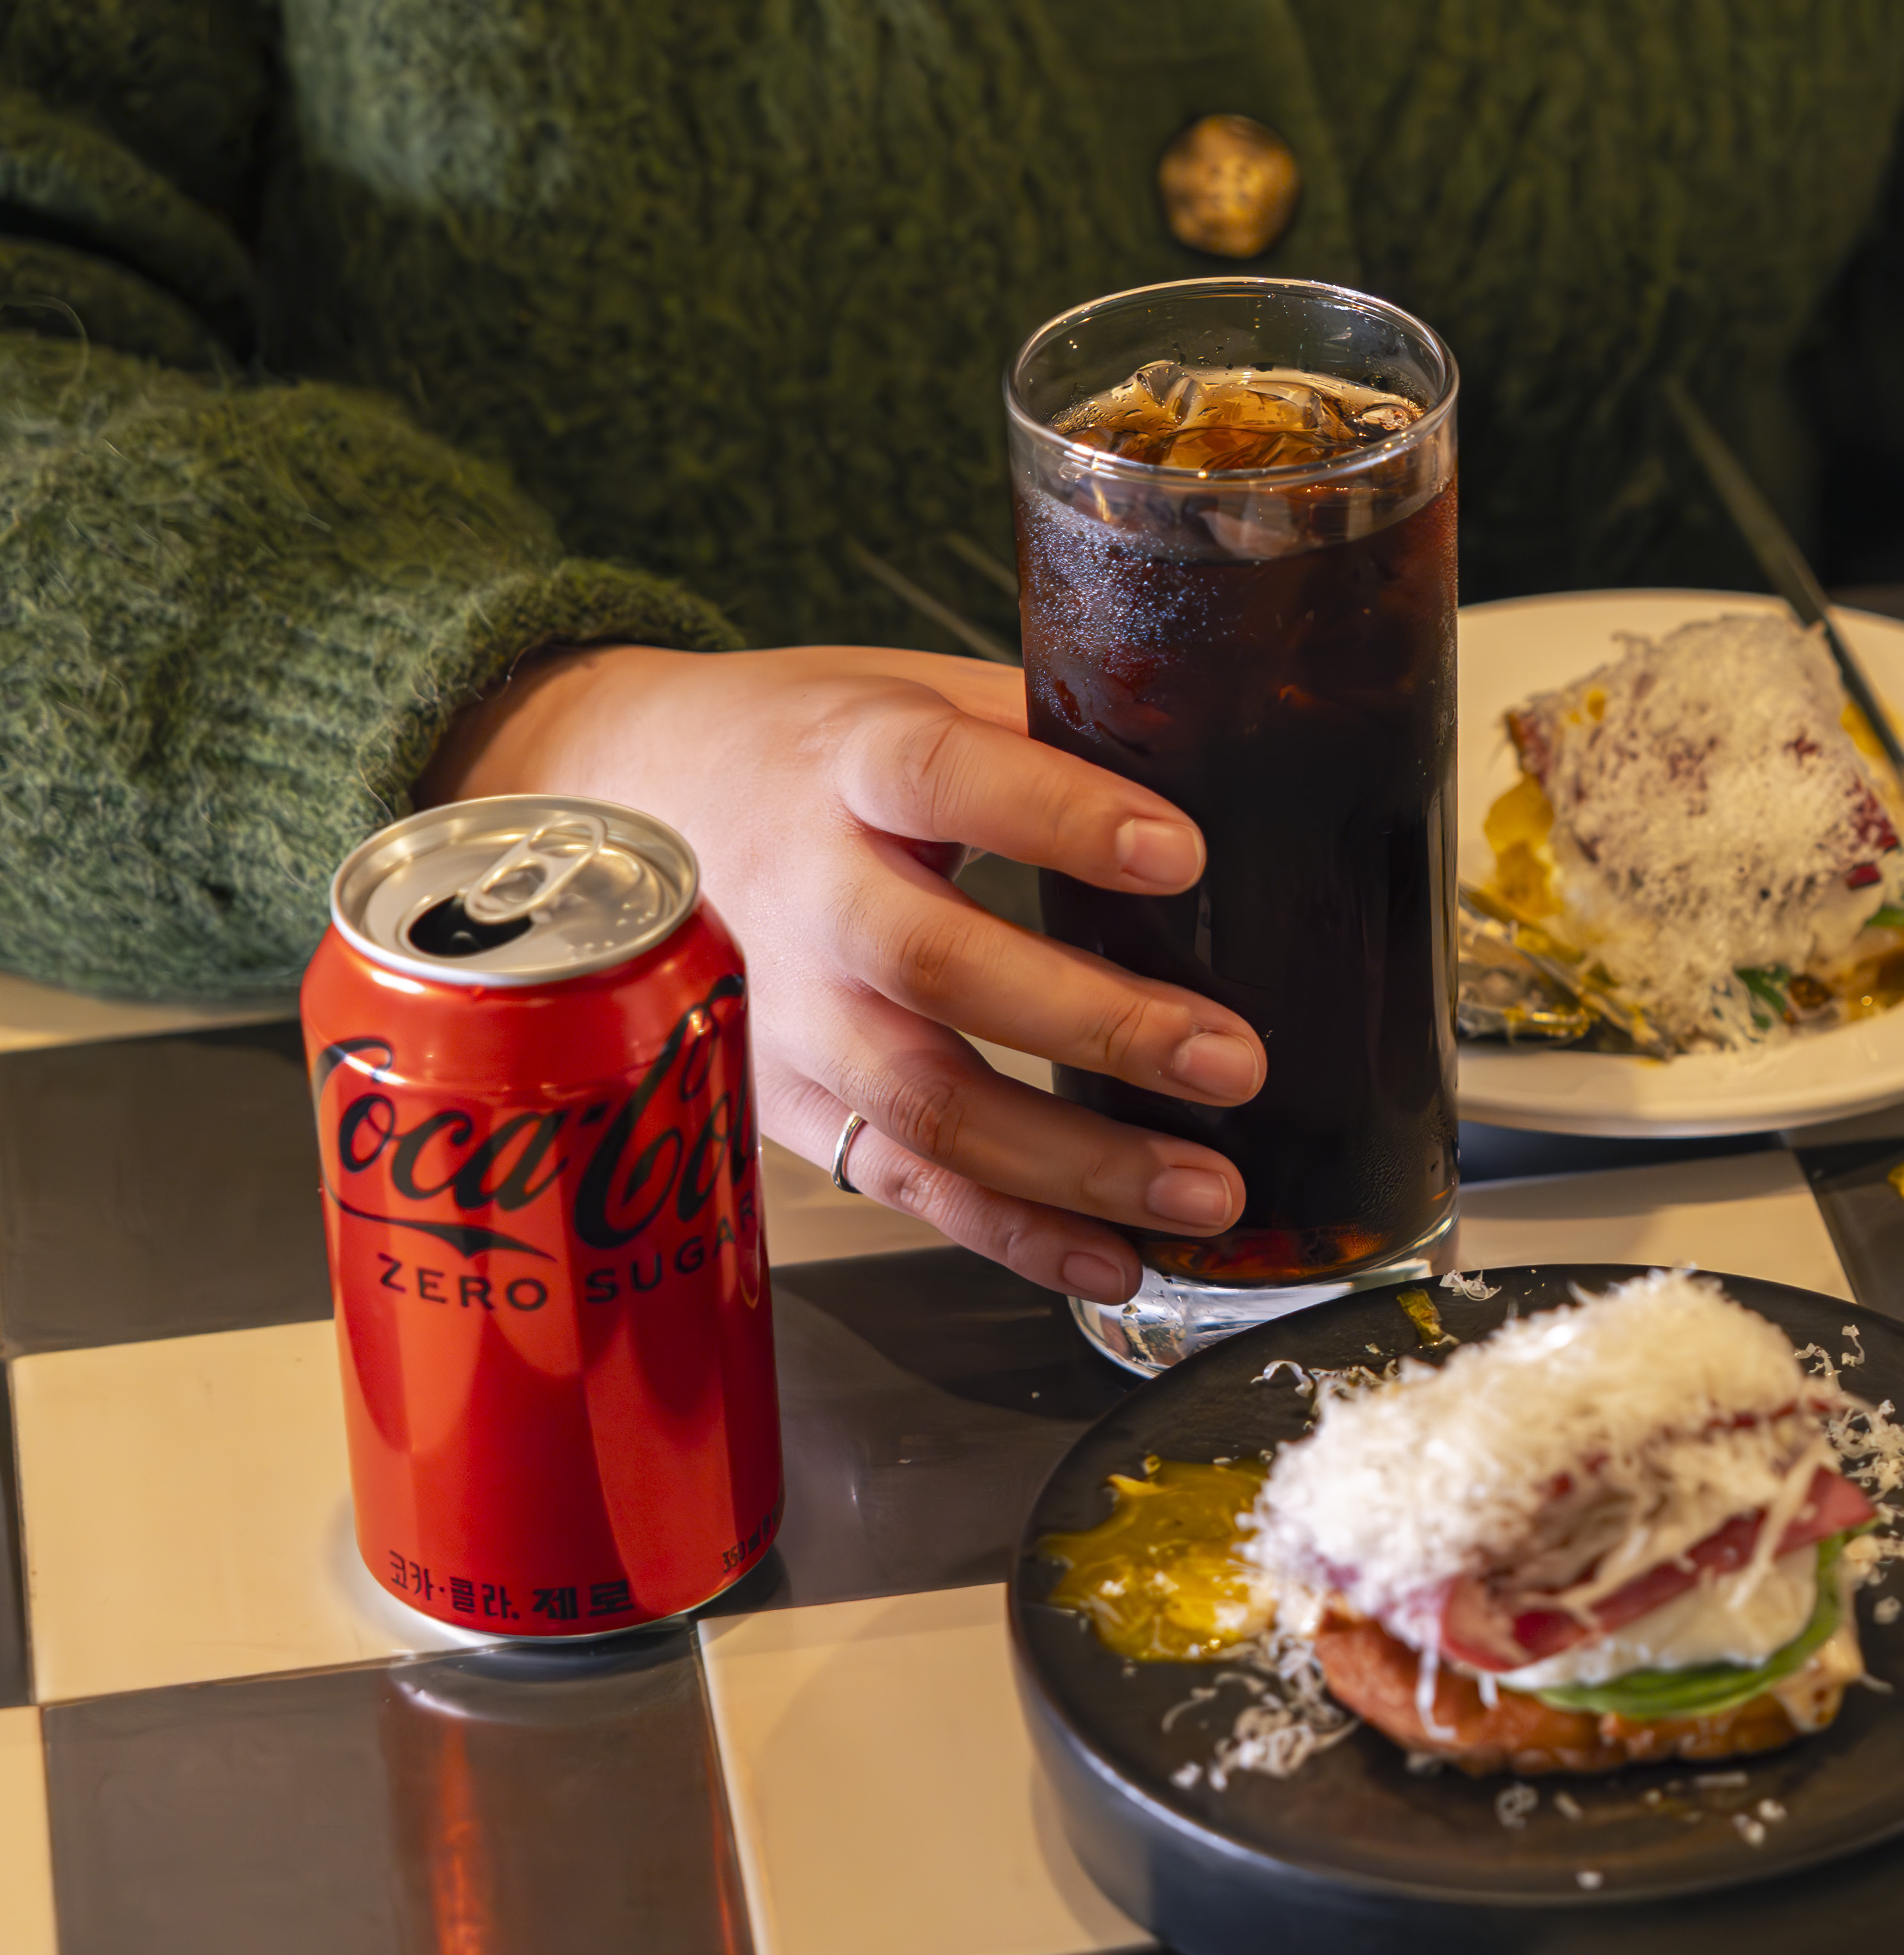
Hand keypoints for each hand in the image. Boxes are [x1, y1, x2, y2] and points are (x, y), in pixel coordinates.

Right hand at [429, 644, 1261, 1297]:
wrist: (618, 796)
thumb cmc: (806, 748)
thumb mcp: (910, 694)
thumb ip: (1046, 726)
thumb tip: (1224, 747)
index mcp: (852, 763)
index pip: (950, 778)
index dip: (1063, 817)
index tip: (1181, 853)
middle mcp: (809, 894)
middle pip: (941, 969)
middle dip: (1099, 1025)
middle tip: (1233, 1060)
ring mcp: (787, 1014)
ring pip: (928, 1103)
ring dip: (1079, 1163)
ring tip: (1208, 1190)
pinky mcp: (785, 1103)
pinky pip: (906, 1183)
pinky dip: (1015, 1235)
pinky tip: (1116, 1260)